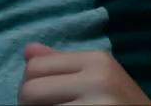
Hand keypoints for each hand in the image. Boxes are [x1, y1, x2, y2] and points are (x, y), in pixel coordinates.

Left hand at [18, 42, 150, 105]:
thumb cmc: (122, 104)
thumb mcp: (99, 78)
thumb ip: (64, 64)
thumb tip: (29, 50)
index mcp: (98, 60)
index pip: (35, 66)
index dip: (29, 84)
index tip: (42, 99)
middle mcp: (98, 80)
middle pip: (30, 90)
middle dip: (29, 105)